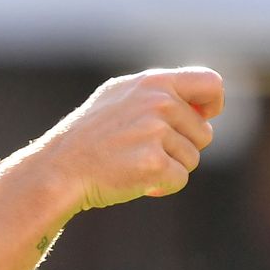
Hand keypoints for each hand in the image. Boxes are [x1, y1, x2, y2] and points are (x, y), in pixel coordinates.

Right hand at [37, 67, 223, 211]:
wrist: (57, 170)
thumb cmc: (87, 139)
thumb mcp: (117, 100)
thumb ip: (158, 95)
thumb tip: (204, 108)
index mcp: (151, 83)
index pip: (210, 84)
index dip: (212, 105)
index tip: (202, 118)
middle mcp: (157, 102)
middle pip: (203, 132)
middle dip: (181, 148)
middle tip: (142, 152)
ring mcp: (155, 132)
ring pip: (191, 159)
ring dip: (168, 168)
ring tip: (131, 164)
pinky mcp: (153, 163)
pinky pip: (178, 180)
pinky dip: (160, 187)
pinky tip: (134, 181)